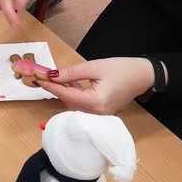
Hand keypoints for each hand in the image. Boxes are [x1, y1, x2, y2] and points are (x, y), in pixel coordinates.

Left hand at [37, 58, 155, 115]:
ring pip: (74, 102)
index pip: (66, 95)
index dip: (50, 87)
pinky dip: (73, 92)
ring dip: (63, 90)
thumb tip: (52, 75)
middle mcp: (96, 113)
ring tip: (50, 77)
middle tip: (40, 76)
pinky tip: (66, 81)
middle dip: (54, 88)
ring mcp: (99, 114)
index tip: (37, 79)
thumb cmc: (122, 69)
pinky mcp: (101, 110)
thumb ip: (72, 73)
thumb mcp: (94, 67)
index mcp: (95, 103)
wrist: (144, 75)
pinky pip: (82, 102)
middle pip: (69, 101)